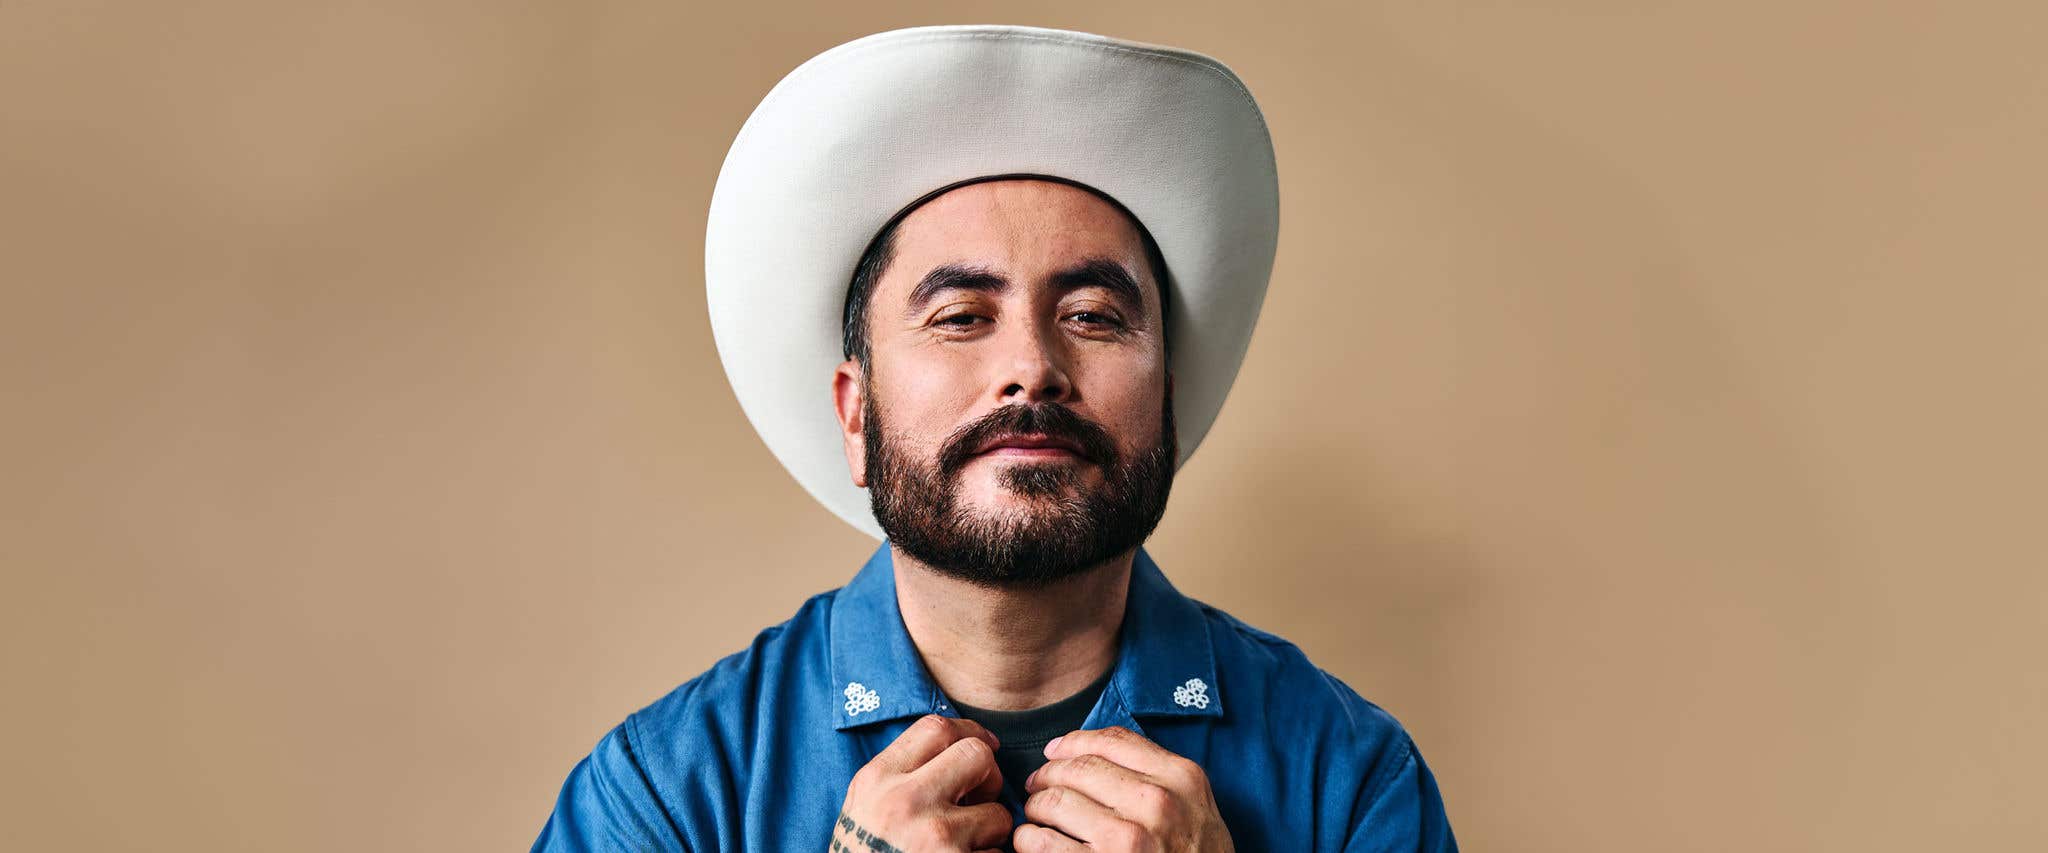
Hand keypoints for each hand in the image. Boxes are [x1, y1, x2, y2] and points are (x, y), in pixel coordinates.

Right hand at [831, 714, 1011, 852]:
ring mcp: (935, 839)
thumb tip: (960, 743)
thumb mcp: (865, 805)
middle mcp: (905, 803)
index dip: (969, 731)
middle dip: (988, 776)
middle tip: (979, 797)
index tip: (983, 744)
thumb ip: (901, 773)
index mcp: (878, 780)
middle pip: (976, 755)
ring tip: (966, 844)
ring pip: (998, 813)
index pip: (936, 728)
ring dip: (992, 830)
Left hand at [1013, 726, 1232, 851]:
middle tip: (1037, 787)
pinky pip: (1044, 842)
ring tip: (1036, 816)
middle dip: (1047, 775)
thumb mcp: (1194, 803)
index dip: (1072, 742)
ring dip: (1036, 807)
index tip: (1054, 753)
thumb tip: (1081, 748)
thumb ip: (1155, 771)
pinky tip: (1033, 842)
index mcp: (1180, 777)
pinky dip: (1029, 839)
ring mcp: (1128, 839)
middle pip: (1077, 768)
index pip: (1111, 741)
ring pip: (1055, 801)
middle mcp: (1156, 803)